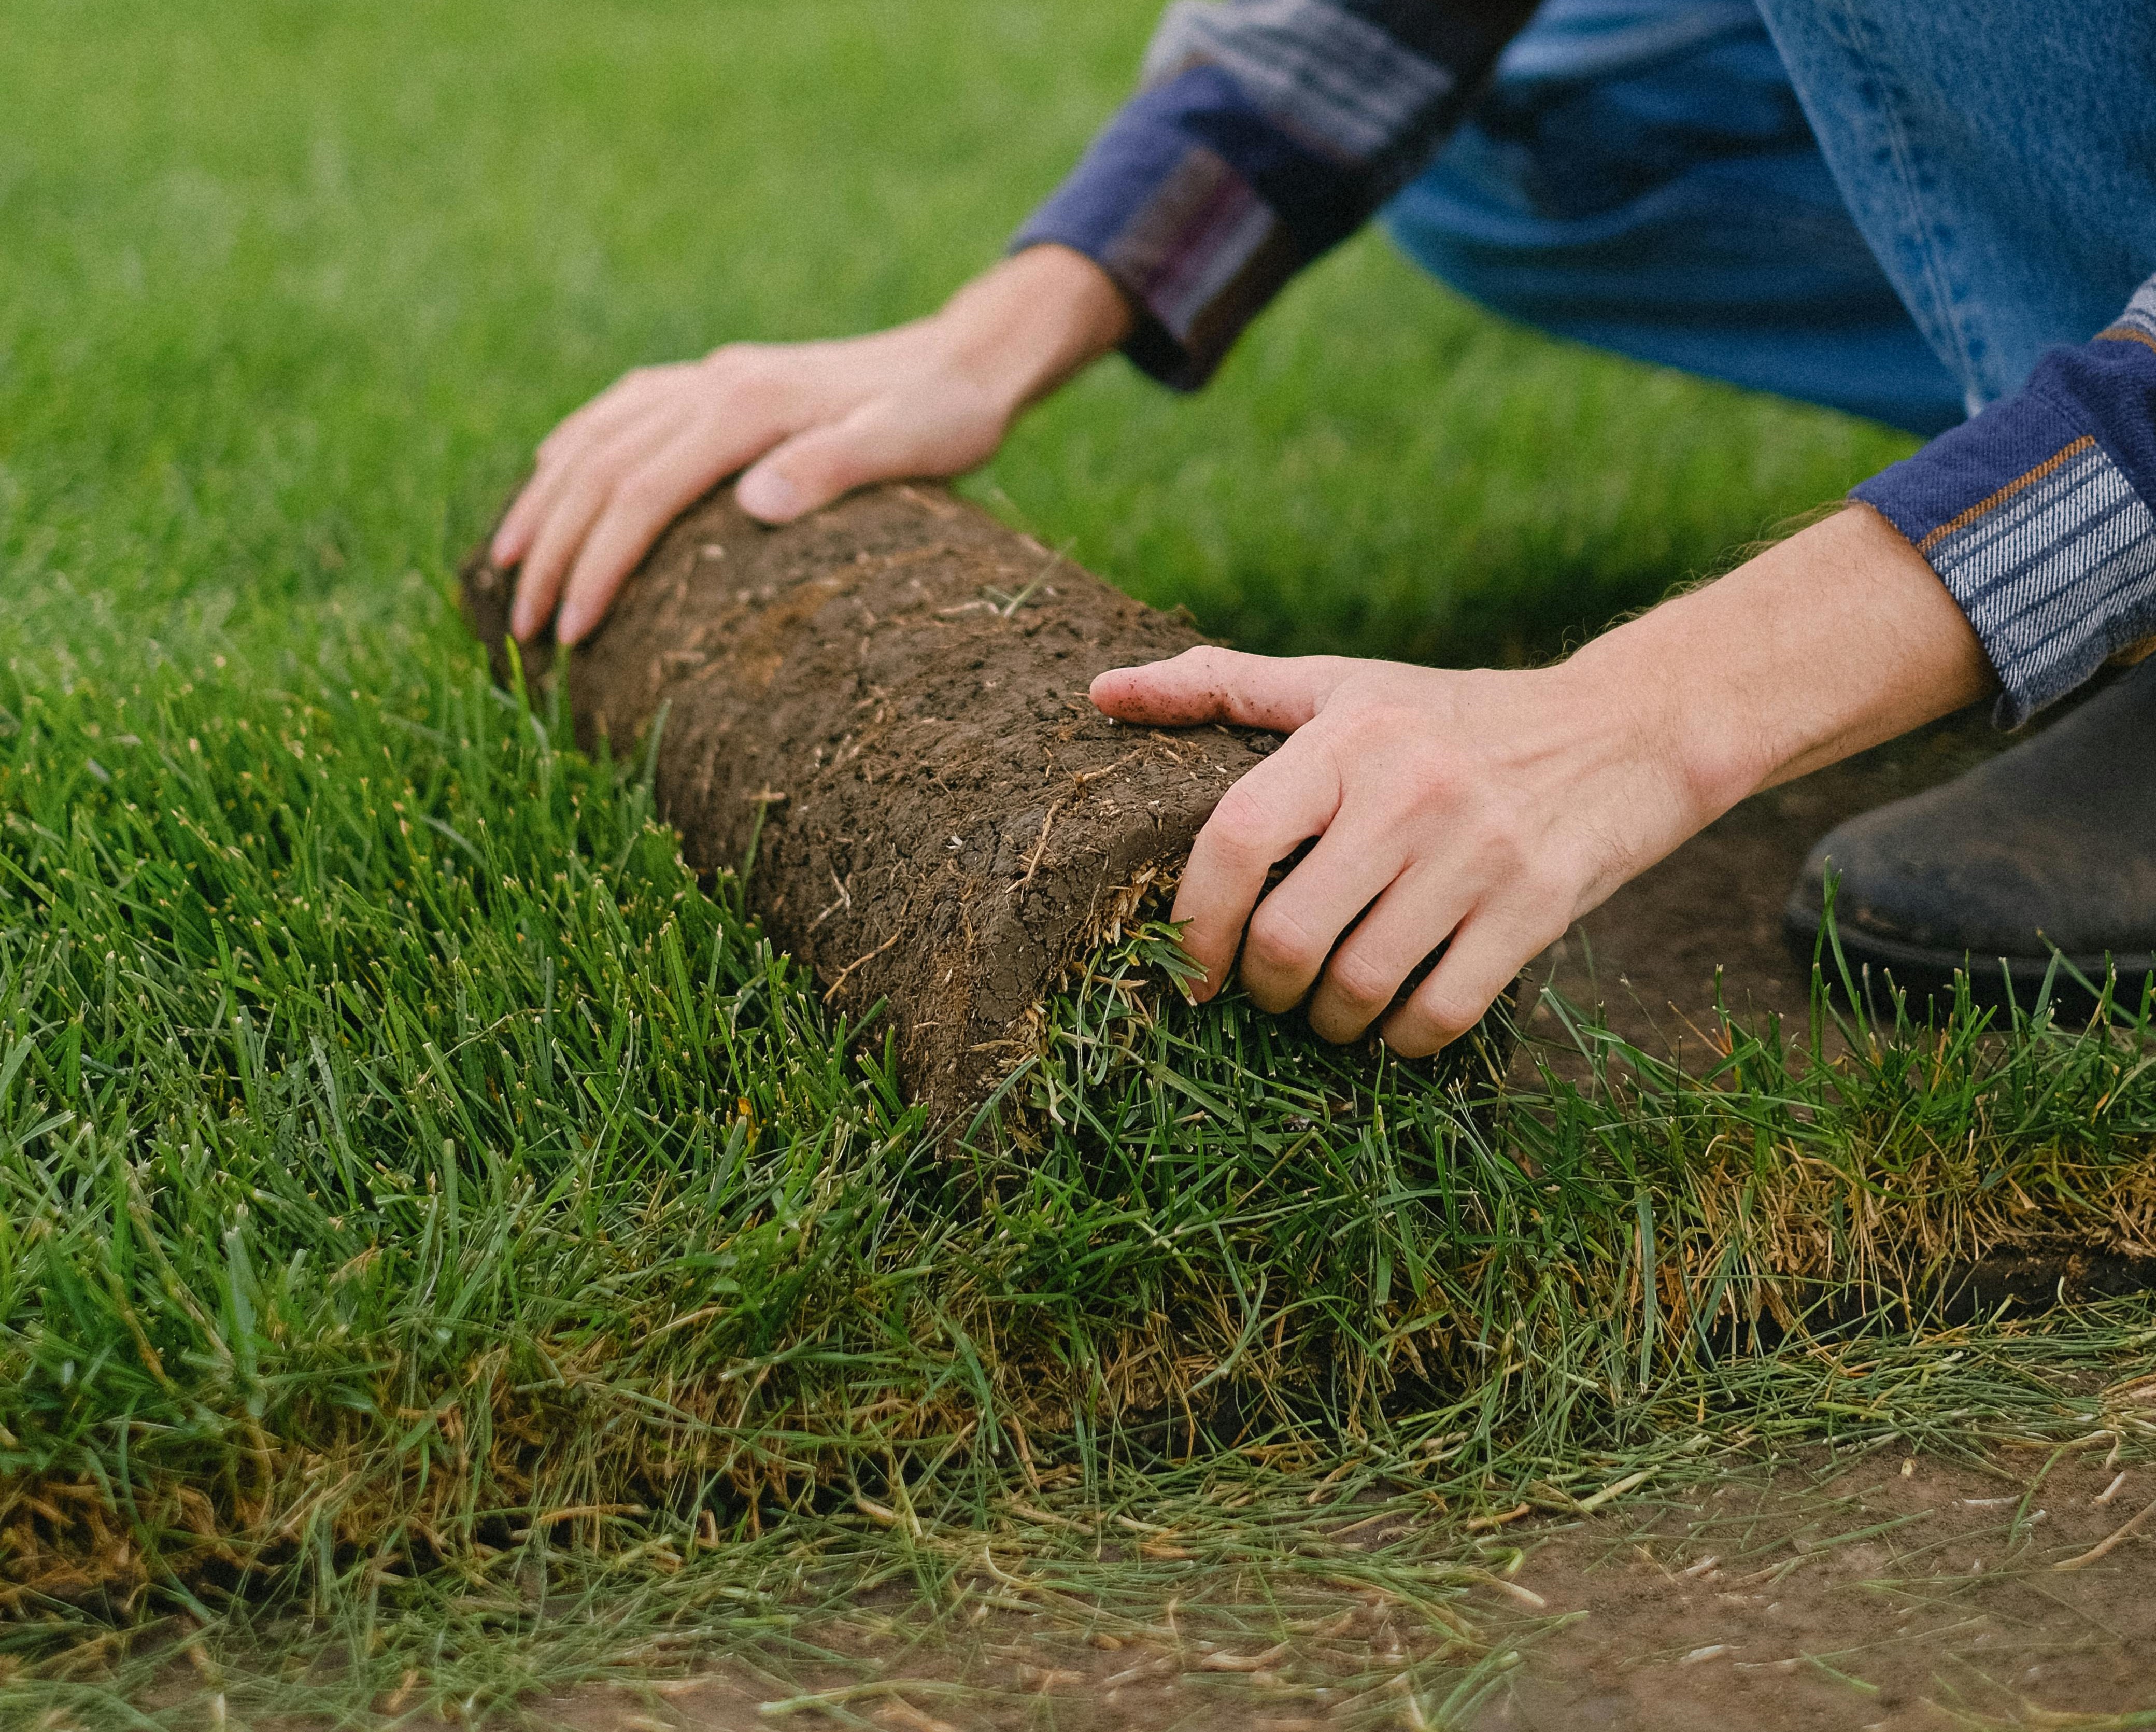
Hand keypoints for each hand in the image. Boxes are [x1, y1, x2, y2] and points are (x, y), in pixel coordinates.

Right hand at [492, 245, 1130, 645]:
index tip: (571, 633)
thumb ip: (836, 468)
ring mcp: (711, 377)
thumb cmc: (945, 418)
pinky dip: (577, 445)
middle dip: (552, 550)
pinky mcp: (720, 381)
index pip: (642, 492)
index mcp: (747, 405)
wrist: (966, 360)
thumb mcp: (910, 446)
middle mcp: (714, 382)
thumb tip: (753, 503)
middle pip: (600, 467)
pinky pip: (623, 409)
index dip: (597, 565)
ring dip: (546, 501)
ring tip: (506, 566)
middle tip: (521, 627)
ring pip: (596, 435)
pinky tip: (553, 475)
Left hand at [1090, 505, 1994, 1052]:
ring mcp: (1477, 853)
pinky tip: (1394, 1026)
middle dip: (1262, 990)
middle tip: (1266, 993)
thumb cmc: (1456, 715)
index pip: (1236, 839)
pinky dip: (1402, 1040)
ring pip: (1359, 986)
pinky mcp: (1537, 908)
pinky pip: (1439, 1013)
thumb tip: (1102, 693)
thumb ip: (1222, 686)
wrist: (1627, 729)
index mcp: (1349, 736)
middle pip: (1290, 937)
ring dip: (1326, 1025)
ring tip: (1325, 1014)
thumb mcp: (1345, 685)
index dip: (1195, 921)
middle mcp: (1409, 791)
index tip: (1188, 967)